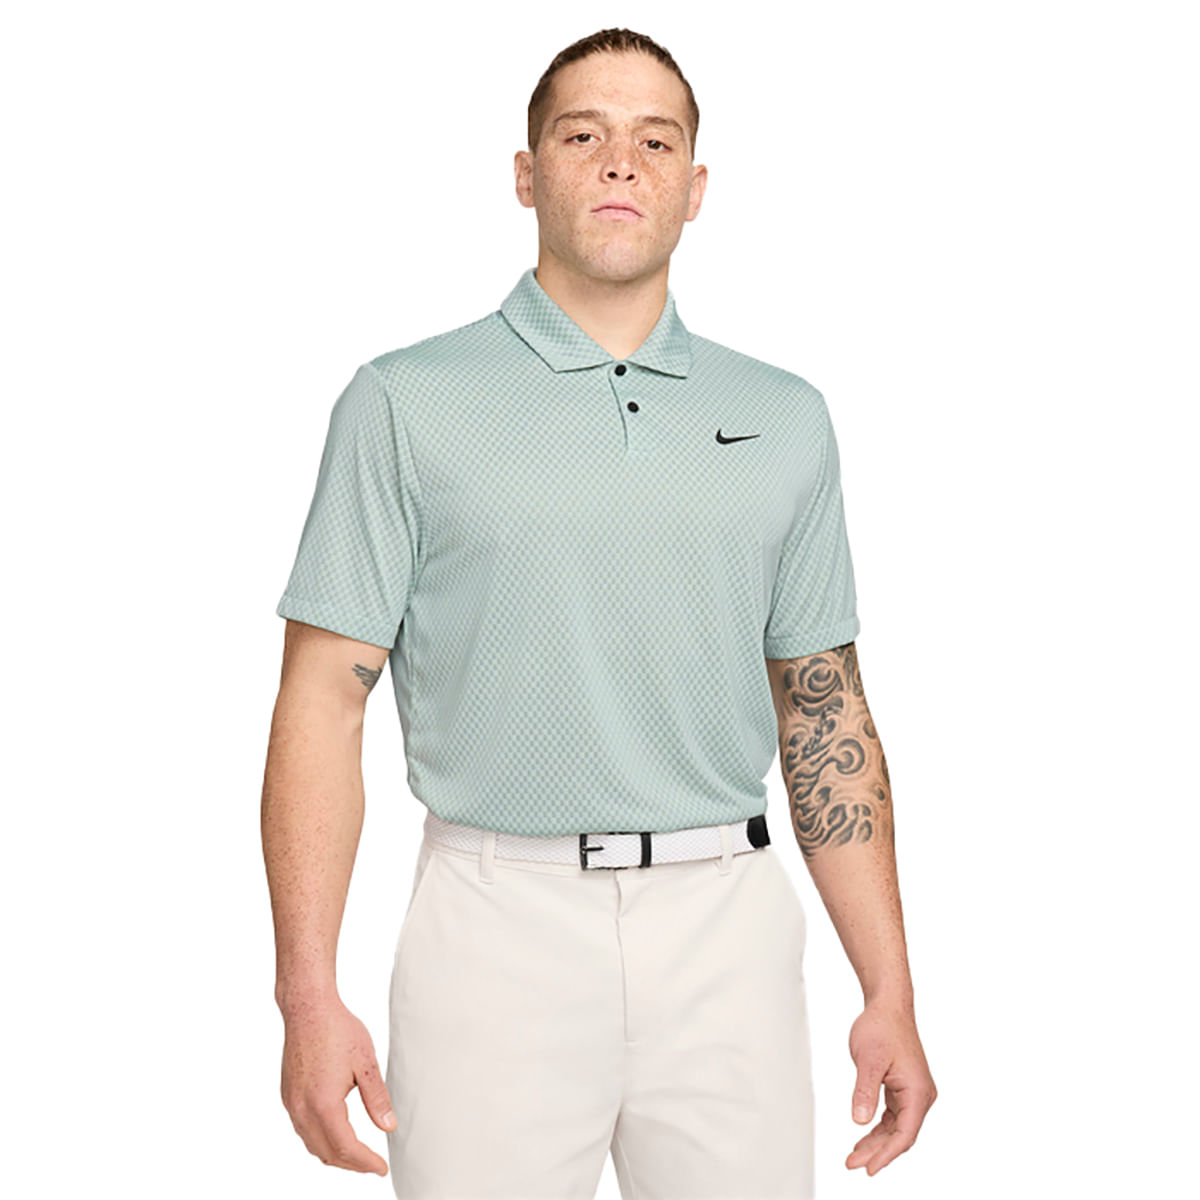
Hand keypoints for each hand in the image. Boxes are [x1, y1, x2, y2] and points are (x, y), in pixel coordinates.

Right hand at [279, 994, 395, 1175]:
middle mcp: (302, 1108)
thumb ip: (377, 1098)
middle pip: (327, 1152)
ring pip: (312, 1144)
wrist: (307, 1008)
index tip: (381, 1168)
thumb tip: (389, 1127)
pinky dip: (320, 1140)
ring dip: (334, 1154)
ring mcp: (291, 1103)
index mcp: (323, 1103)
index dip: (365, 1163)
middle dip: (351, 1164)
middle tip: (373, 1165)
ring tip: (357, 1154)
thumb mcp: (366, 1063)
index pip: (346, 1148)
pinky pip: (303, 1129)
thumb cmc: (337, 1029)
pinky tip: (335, 1133)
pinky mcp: (288, 1095)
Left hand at [845, 999, 936, 1174]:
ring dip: (876, 1142)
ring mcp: (913, 1092)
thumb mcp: (869, 1060)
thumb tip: (860, 1121)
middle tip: (853, 1164)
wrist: (888, 1006)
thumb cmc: (881, 1027)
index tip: (869, 1168)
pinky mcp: (903, 1088)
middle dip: (877, 1152)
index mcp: (918, 1091)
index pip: (905, 1134)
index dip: (886, 1154)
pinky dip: (878, 1128)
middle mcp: (920, 1095)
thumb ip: (865, 1091)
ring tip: (853, 1156)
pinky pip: (892, 1116)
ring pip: (896, 1127)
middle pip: (900, 1135)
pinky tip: (864, 1137)